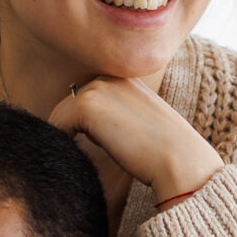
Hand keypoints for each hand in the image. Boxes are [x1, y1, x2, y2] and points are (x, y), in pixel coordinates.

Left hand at [47, 77, 222, 201]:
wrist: (178, 158)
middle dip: (69, 129)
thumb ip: (118, 117)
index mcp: (124, 78)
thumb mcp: (140, 124)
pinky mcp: (87, 105)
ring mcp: (97, 88)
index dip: (83, 123)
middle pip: (69, 104)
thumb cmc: (164, 151)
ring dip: (65, 137)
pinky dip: (63, 144)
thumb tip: (91, 130)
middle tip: (78, 154)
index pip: (88, 96)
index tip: (88, 146)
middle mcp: (109, 77)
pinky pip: (58, 126)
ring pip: (61, 115)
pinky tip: (78, 159)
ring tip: (77, 158)